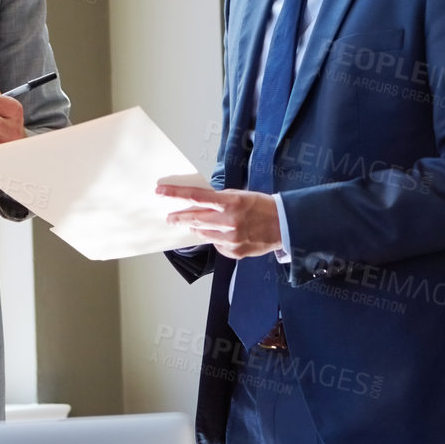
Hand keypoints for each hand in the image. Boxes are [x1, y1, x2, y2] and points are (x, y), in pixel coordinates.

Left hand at [155, 184, 283, 259]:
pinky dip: (216, 239)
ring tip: (199, 225)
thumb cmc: (262, 206)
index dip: (176, 194)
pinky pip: (217, 245)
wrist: (284, 225)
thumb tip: (197, 201)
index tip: (160, 192)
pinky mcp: (235, 251)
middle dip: (179, 218)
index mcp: (231, 202)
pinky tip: (226, 235)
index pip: (197, 197)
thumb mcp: (240, 195)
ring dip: (198, 229)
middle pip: (195, 219)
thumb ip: (219, 199)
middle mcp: (229, 221)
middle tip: (170, 218)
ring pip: (203, 234)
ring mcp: (232, 238)